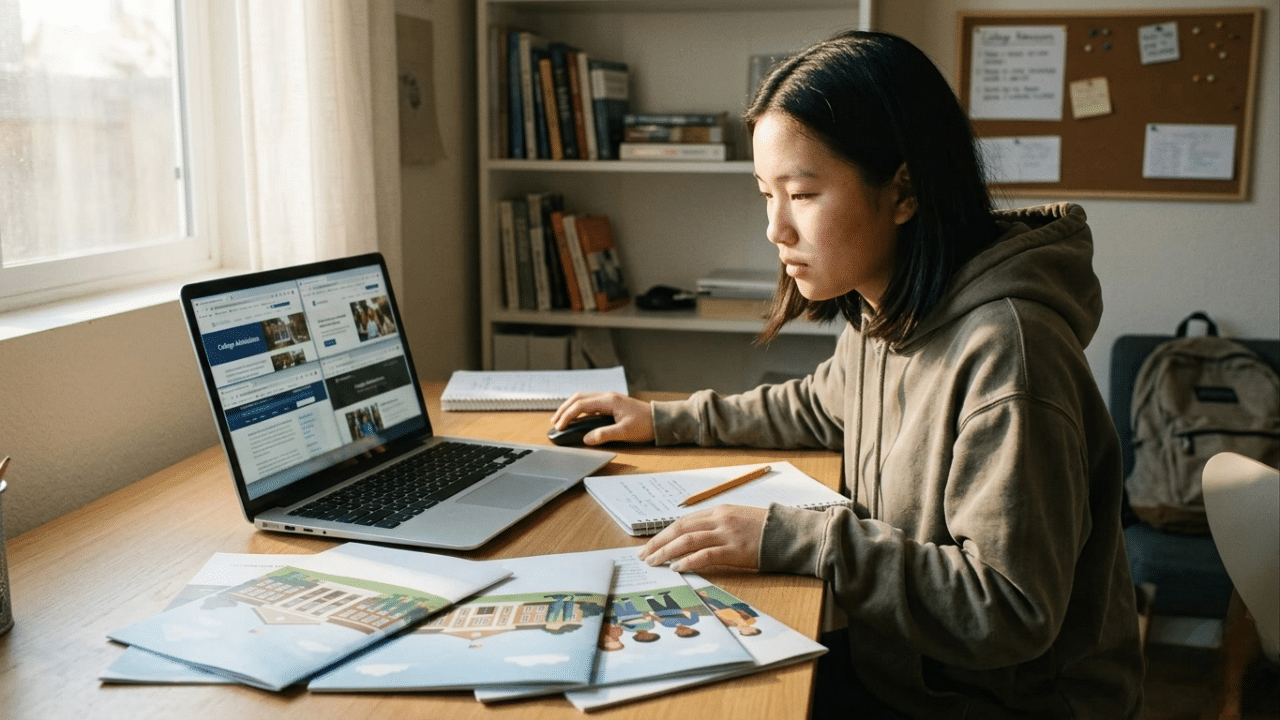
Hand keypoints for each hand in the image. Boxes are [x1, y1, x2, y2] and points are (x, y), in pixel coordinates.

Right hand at [550, 392, 654, 444]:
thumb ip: (605, 435)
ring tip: (561, 419)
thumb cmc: (645, 425)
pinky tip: (576, 418)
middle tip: (554, 422)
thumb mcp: (625, 432)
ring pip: (583, 399)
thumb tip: (586, 439)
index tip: (559, 427)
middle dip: (564, 409)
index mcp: (608, 400)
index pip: (580, 405)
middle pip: (578, 398)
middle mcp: (607, 396)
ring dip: (570, 407)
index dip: (567, 416)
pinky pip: (590, 403)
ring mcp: (609, 399)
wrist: (660, 420)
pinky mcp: (611, 404)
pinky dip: (579, 409)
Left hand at [637, 505, 766, 571]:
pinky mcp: (735, 550)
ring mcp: (727, 534)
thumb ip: (718, 526)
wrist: (790, 533)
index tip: (651, 544)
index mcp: (720, 511)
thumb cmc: (766, 529)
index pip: (684, 521)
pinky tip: (676, 568)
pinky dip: (688, 560)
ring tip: (654, 562)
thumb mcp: (738, 520)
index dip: (664, 533)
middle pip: (680, 528)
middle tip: (644, 555)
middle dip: (659, 542)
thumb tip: (694, 539)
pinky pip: (705, 555)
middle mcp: (720, 519)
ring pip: (688, 540)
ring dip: (667, 551)